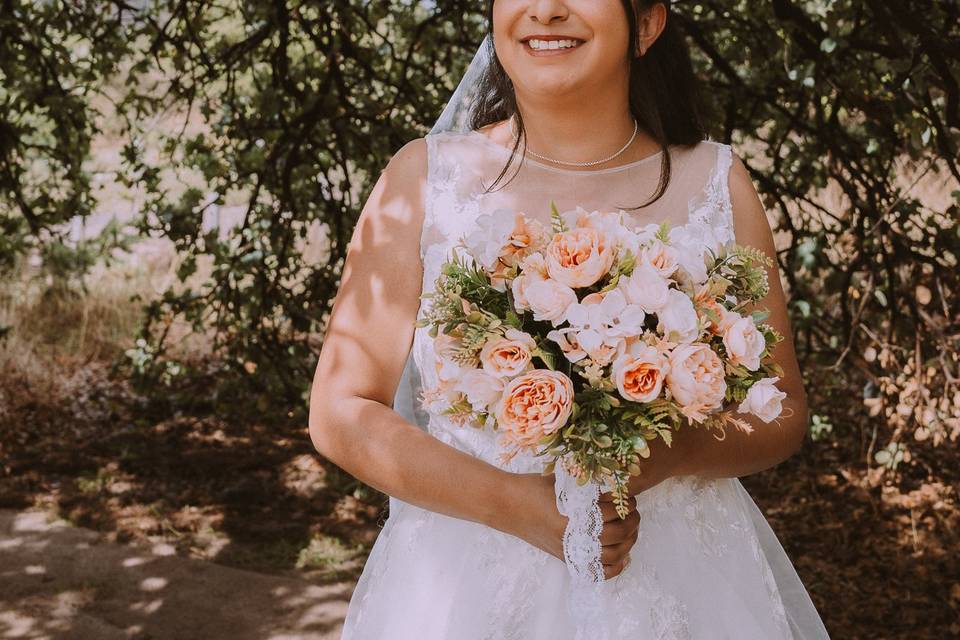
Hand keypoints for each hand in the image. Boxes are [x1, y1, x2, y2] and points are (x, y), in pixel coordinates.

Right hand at [494, 471, 640, 579]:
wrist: (506, 505)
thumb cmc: (532, 488)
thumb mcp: (563, 481)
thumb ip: (588, 485)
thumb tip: (616, 485)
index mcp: (572, 515)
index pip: (612, 512)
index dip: (625, 502)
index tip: (628, 494)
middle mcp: (572, 537)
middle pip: (616, 535)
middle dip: (632, 521)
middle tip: (634, 510)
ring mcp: (570, 550)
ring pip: (612, 555)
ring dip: (628, 542)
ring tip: (632, 527)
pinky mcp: (566, 558)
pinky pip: (597, 572)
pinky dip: (615, 567)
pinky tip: (624, 556)